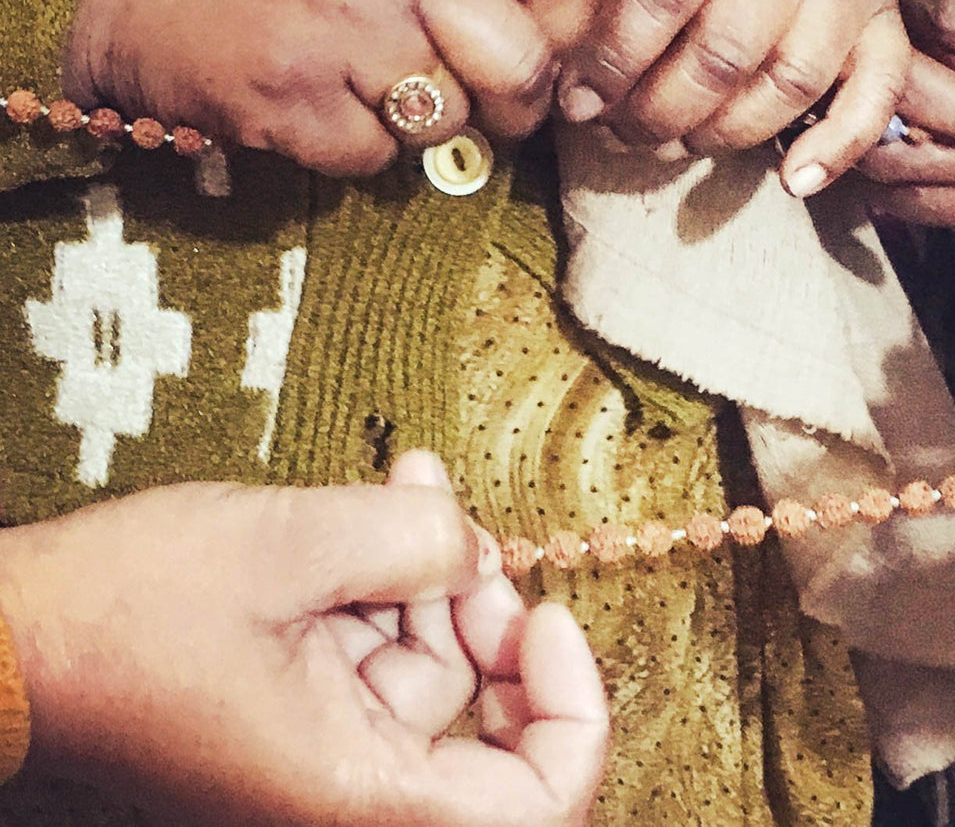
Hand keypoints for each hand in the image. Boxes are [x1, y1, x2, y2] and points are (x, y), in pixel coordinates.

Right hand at [0, 451, 607, 825]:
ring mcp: (323, 762)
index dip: (571, 709)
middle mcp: (350, 796)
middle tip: (460, 535)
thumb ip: (414, 537)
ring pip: (431, 681)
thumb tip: (476, 546)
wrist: (5, 643)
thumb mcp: (287, 543)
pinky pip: (376, 665)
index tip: (541, 615)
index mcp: (359, 794)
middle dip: (490, 618)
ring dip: (435, 579)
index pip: (537, 803)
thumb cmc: (120, 613)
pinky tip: (385, 511)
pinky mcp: (296, 726)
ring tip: (412, 486)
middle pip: (489, 731)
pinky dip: (389, 592)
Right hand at [66, 0, 598, 174]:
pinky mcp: (289, 96)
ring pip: (447, 121)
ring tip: (361, 88)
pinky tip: (307, 109)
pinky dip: (350, 149)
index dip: (554, 17)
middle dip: (514, 105)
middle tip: (489, 110)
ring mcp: (341, 30)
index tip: (526, 42)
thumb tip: (553, 26)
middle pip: (520, 65)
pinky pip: (373, 156)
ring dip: (418, 124)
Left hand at [554, 0, 909, 197]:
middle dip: (660, 110)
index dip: (613, 59)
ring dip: (726, 134)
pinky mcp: (881, 18)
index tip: (578, 101)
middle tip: (620, 132)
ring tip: (678, 146)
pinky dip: (840, 146)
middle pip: (723, 52)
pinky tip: (795, 182)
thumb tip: (564, 56)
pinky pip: (876, 94)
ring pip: (790, 83)